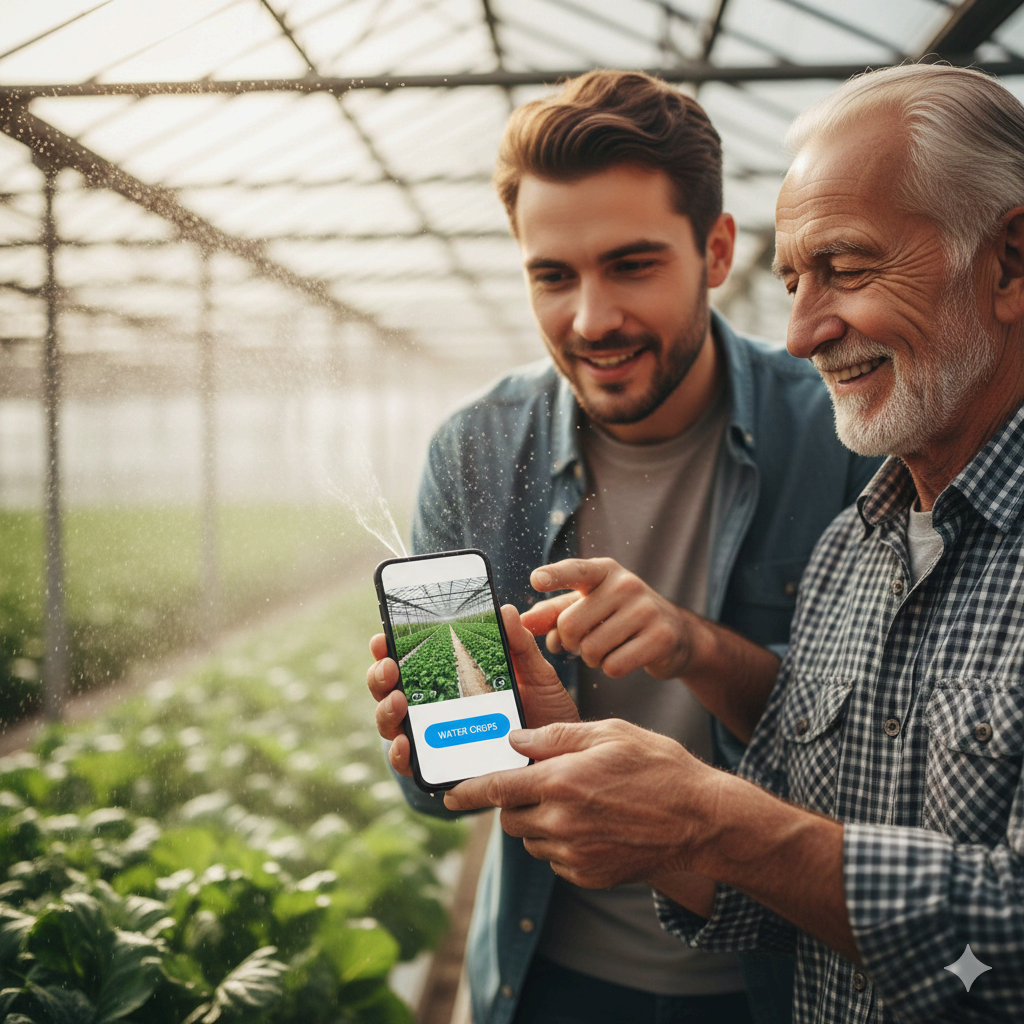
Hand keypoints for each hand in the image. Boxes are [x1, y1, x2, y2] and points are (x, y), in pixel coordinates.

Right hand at [366, 604, 579, 777]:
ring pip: (393, 724)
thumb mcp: (535, 673)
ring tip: (397, 700)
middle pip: (390, 689)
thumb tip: (504, 610)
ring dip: (385, 710)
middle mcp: (436, 706)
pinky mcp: (443, 767)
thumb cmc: (546, 711)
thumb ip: (519, 643)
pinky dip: (399, 754)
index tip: (382, 639)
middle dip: (380, 676)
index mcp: (451, 676)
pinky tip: (404, 743)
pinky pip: (410, 764)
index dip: (388, 648)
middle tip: (389, 668)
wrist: (563, 756)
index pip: (410, 659)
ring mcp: (435, 737)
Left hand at [444, 718, 721, 895]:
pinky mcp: (588, 876)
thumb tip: (515, 741)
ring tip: (575, 802)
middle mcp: (562, 822)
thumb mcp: (609, 733)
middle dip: (513, 802)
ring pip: (532, 840)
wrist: (701, 820)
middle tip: (539, 785)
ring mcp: (575, 854)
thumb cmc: (657, 766)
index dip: (467, 792)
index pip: (497, 789)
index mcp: (562, 782)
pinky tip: (593, 825)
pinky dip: (561, 843)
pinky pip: (556, 860)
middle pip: (510, 818)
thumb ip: (556, 737)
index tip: (448, 797)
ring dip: (538, 822)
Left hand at [520, 558, 695, 678]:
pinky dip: (611, 668)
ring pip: (591, 650)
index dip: (554, 576)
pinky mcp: (660, 637)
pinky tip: (624, 656)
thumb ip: (552, 613)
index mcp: (604, 571)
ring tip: (607, 647)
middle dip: (571, 642)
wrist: (674, 633)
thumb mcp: (587, 606)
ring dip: (591, 658)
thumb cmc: (618, 616)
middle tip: (584, 641)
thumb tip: (522, 623)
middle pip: (571, 626)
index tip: (536, 580)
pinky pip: (614, 666)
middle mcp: (626, 584)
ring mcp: (646, 609)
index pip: (575, 571)